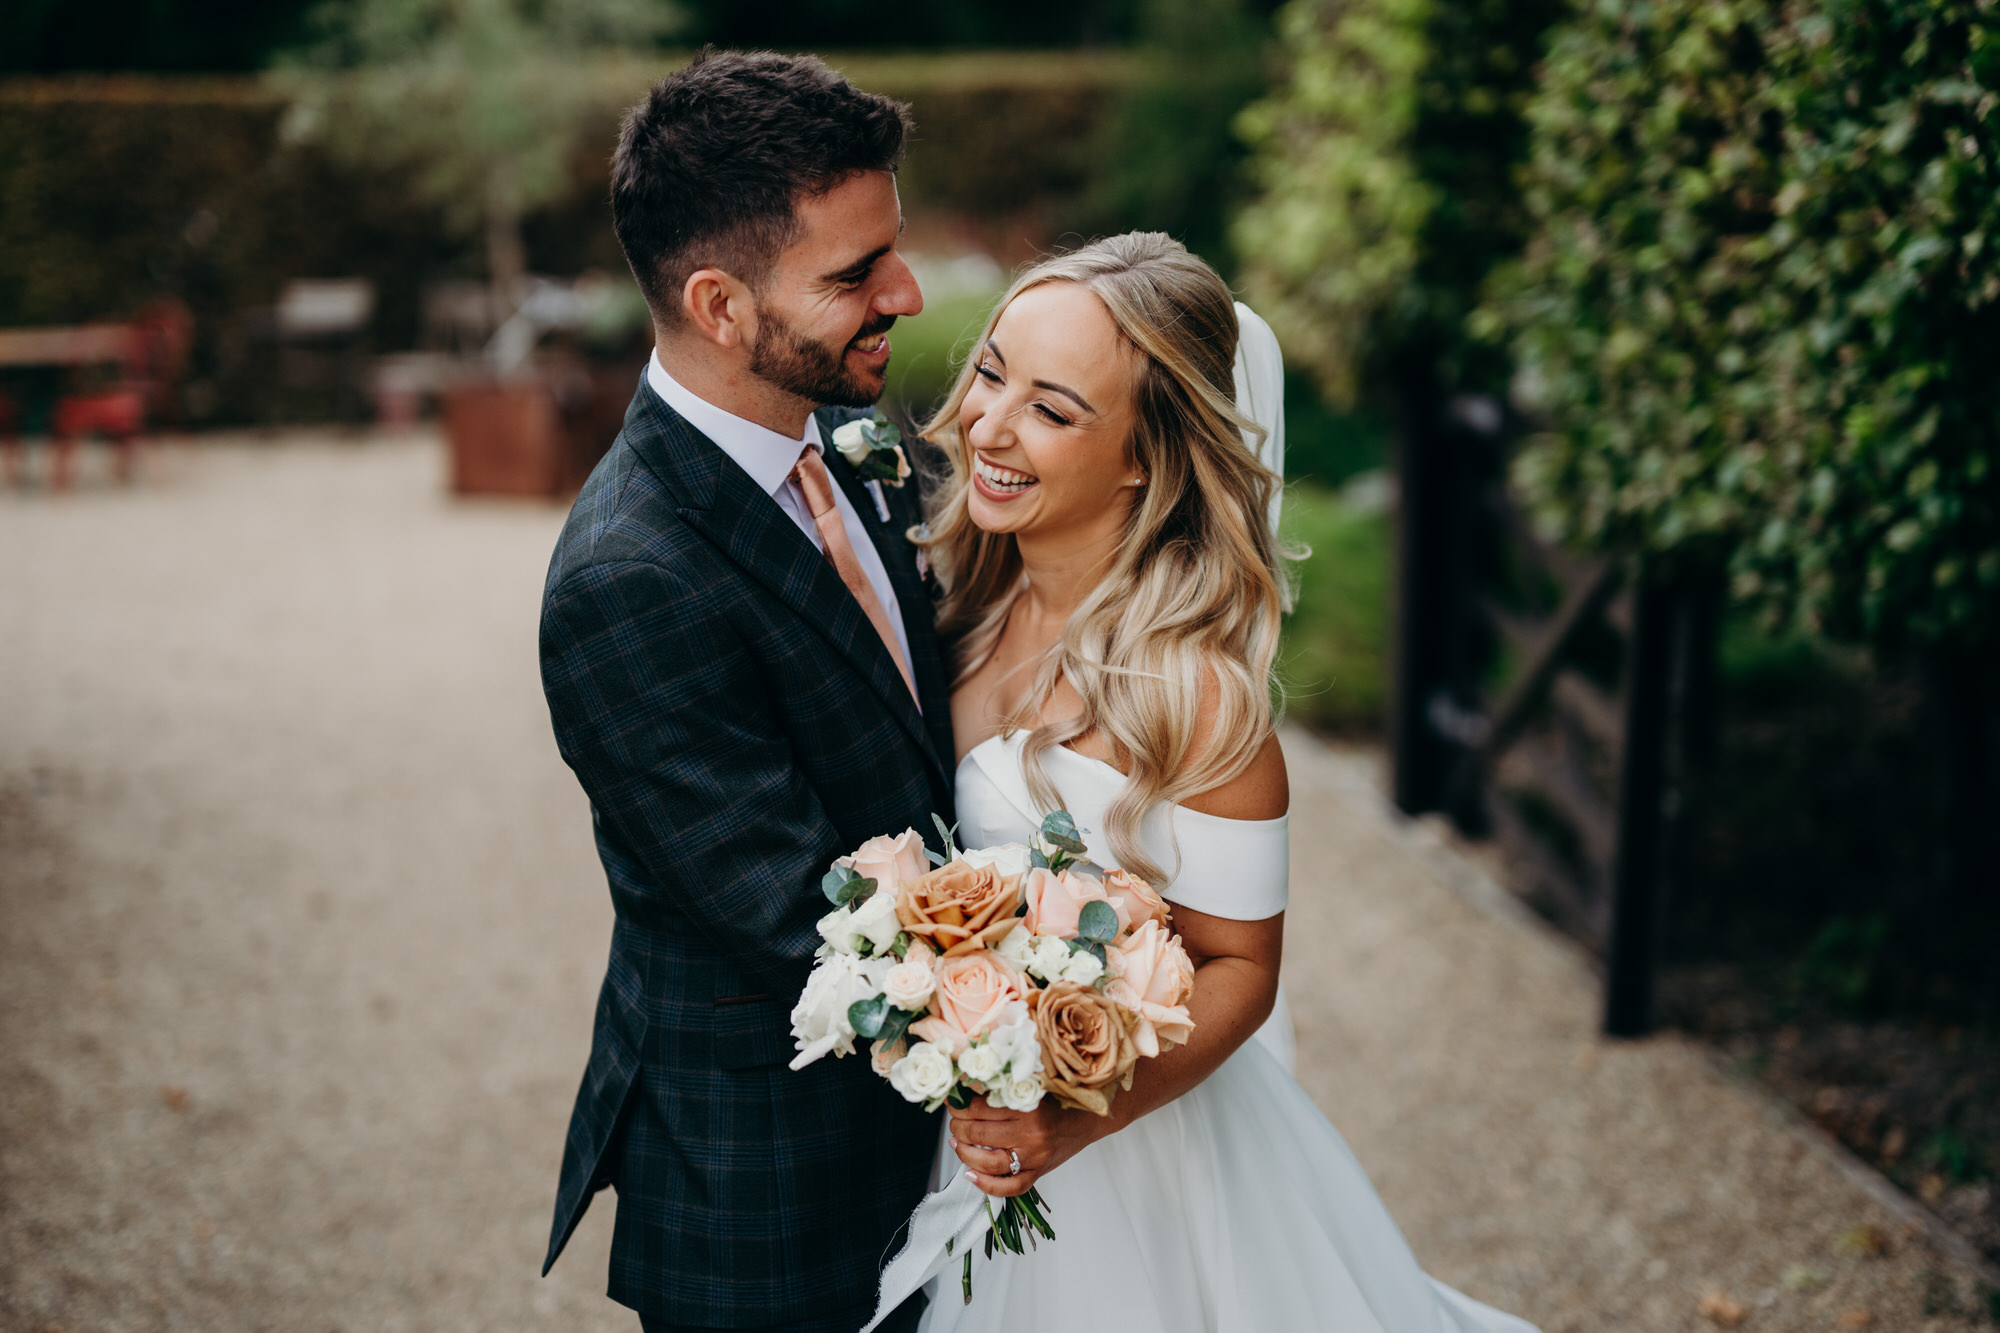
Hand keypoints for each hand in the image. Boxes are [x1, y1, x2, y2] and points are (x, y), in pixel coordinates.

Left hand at [947, 1094, 1107, 1197]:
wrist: (1089, 1119)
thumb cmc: (1060, 1100)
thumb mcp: (1032, 1088)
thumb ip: (1004, 1090)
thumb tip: (967, 1088)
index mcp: (1028, 1107)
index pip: (979, 1107)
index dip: (959, 1104)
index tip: (953, 1100)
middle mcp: (1031, 1134)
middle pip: (978, 1132)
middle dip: (957, 1126)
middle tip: (953, 1120)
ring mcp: (1034, 1157)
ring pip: (987, 1161)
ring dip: (963, 1152)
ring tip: (956, 1142)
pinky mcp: (1038, 1173)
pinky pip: (1009, 1187)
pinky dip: (986, 1185)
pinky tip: (971, 1174)